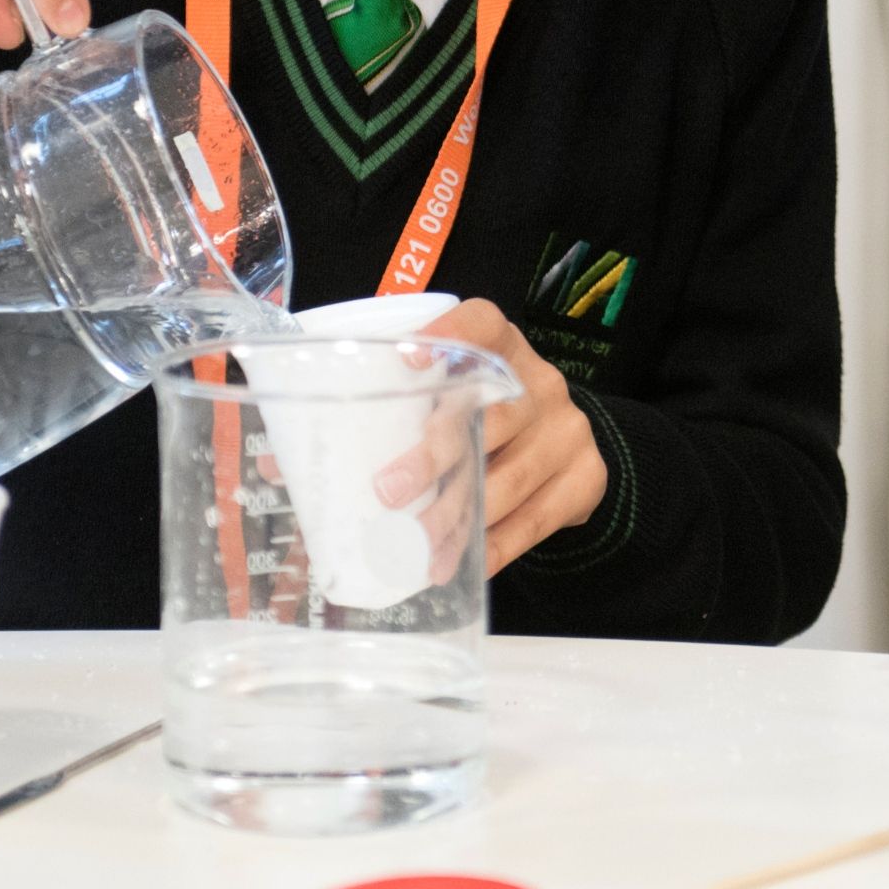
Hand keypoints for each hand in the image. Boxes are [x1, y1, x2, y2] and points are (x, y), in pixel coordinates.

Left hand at [379, 298, 606, 575]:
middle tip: (390, 492)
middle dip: (437, 458)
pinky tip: (458, 565)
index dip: (450, 333)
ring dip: (459, 517)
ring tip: (413, 547)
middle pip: (493, 415)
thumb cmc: (484, 418)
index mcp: (504, 347)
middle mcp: (542, 383)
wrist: (562, 448)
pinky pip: (535, 520)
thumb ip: (408, 409)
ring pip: (511, 478)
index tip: (409, 361)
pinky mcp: (586, 478)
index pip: (484, 323)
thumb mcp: (459, 396)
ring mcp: (569, 431)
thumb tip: (302, 461)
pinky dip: (494, 547)